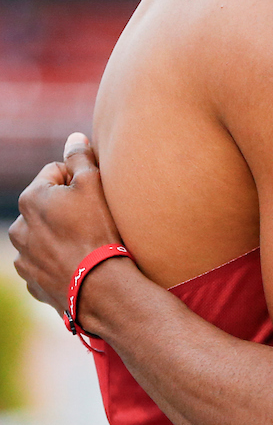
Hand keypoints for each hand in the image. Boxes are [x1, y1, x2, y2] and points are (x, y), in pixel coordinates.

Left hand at [9, 133, 121, 315]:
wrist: (102, 288)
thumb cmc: (99, 231)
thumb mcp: (94, 185)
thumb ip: (80, 157)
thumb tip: (73, 137)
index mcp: (30, 199)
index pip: (55, 173)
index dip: (79, 181)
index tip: (95, 197)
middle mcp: (19, 228)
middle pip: (46, 207)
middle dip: (66, 210)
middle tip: (93, 222)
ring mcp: (23, 258)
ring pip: (43, 236)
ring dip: (60, 237)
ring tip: (86, 246)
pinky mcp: (32, 282)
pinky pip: (45, 264)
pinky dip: (58, 263)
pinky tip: (79, 265)